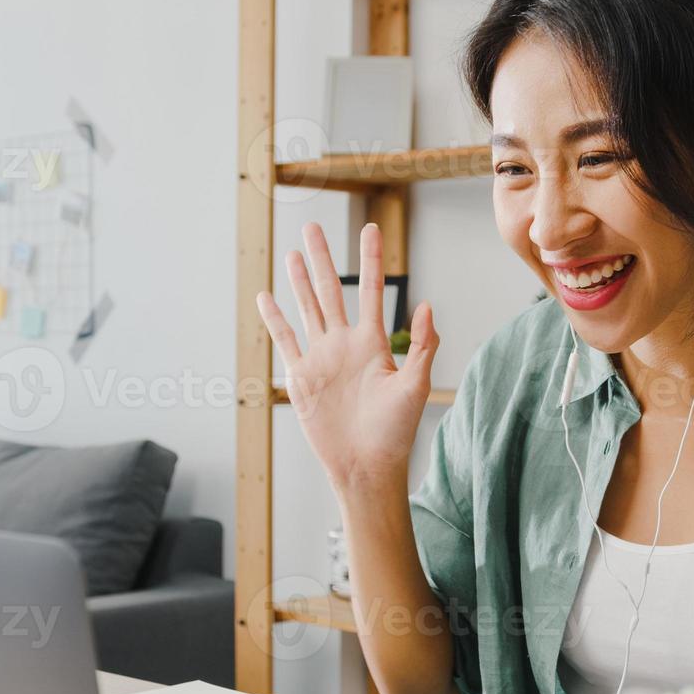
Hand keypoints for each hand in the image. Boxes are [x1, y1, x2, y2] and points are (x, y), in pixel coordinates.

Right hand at [256, 221, 439, 492]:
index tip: (371, 228)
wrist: (366, 465)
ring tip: (292, 252)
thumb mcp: (416, 386)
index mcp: (373, 343)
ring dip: (299, 281)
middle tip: (313, 227)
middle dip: (322, 259)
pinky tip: (266, 296)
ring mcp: (321, 358)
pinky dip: (275, 319)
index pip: (371, 290)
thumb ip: (424, 346)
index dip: (371, 259)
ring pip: (307, 309)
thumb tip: (428, 305)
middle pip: (331, 290)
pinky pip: (285, 341)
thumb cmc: (395, 431)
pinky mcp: (301, 378)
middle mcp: (345, 344)